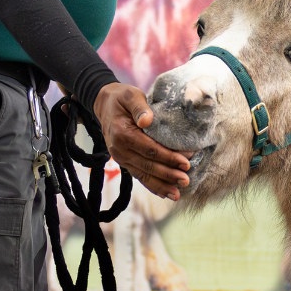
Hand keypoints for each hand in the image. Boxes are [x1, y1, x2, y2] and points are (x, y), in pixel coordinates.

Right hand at [93, 82, 190, 199]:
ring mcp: (121, 158)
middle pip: (147, 165)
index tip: (186, 162)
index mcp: (122, 133)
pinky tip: (164, 193)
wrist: (104, 104)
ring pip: (143, 175)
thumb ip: (140, 107)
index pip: (149, 149)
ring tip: (177, 194)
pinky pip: (139, 176)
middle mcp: (119, 149)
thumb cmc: (121, 99)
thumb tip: (147, 121)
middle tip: (186, 180)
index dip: (168, 157)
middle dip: (168, 174)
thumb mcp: (131, 95)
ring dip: (161, 185)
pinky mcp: (124, 161)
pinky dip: (151, 185)